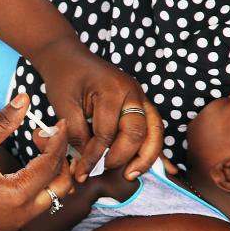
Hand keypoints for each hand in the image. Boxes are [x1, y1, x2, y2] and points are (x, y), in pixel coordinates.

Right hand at [0, 94, 72, 230]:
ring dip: (52, 172)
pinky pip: (36, 203)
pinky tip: (28, 162)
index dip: (57, 140)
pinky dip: (39, 182)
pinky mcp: (7, 223)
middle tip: (46, 134)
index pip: (50, 165)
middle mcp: (21, 215)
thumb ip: (2, 122)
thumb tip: (26, 97)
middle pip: (61, 187)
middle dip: (60, 158)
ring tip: (38, 146)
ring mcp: (15, 223)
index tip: (58, 121)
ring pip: (51, 197)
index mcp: (15, 197)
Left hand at [29, 38, 162, 183]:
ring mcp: (140, 97)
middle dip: (122, 157)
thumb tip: (84, 163)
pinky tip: (166, 168)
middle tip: (105, 171)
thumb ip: (75, 133)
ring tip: (131, 174)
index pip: (107, 133)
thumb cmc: (64, 77)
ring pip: (153, 131)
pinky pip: (153, 128)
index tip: (81, 171)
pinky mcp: (140, 103)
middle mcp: (132, 92)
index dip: (94, 155)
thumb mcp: (63, 105)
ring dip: (146, 156)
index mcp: (112, 90)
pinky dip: (155, 148)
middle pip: (137, 133)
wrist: (68, 56)